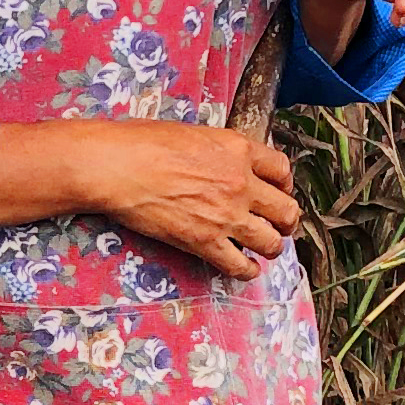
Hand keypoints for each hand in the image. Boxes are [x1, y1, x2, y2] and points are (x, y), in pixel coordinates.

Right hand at [0, 117, 299, 277]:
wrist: (117, 165)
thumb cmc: (142, 143)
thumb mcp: (192, 133)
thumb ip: (218, 150)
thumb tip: (222, 163)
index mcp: (238, 148)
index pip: (283, 169)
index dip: (285, 185)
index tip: (279, 192)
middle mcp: (240, 182)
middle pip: (286, 210)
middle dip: (286, 222)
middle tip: (280, 227)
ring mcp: (226, 213)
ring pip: (271, 241)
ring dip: (271, 248)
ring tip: (264, 250)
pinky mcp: (205, 240)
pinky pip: (239, 264)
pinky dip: (246, 270)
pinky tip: (244, 269)